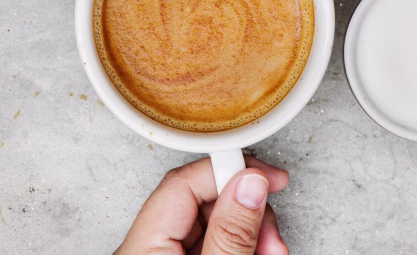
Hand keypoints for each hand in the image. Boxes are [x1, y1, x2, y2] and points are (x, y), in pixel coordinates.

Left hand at [115, 156, 289, 254]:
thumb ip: (230, 233)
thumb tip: (250, 184)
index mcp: (143, 248)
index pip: (185, 182)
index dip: (231, 170)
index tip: (268, 177)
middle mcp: (148, 250)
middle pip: (203, 202)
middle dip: (248, 210)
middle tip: (273, 234)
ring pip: (214, 223)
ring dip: (251, 231)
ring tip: (271, 252)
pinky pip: (212, 244)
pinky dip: (240, 246)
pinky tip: (259, 253)